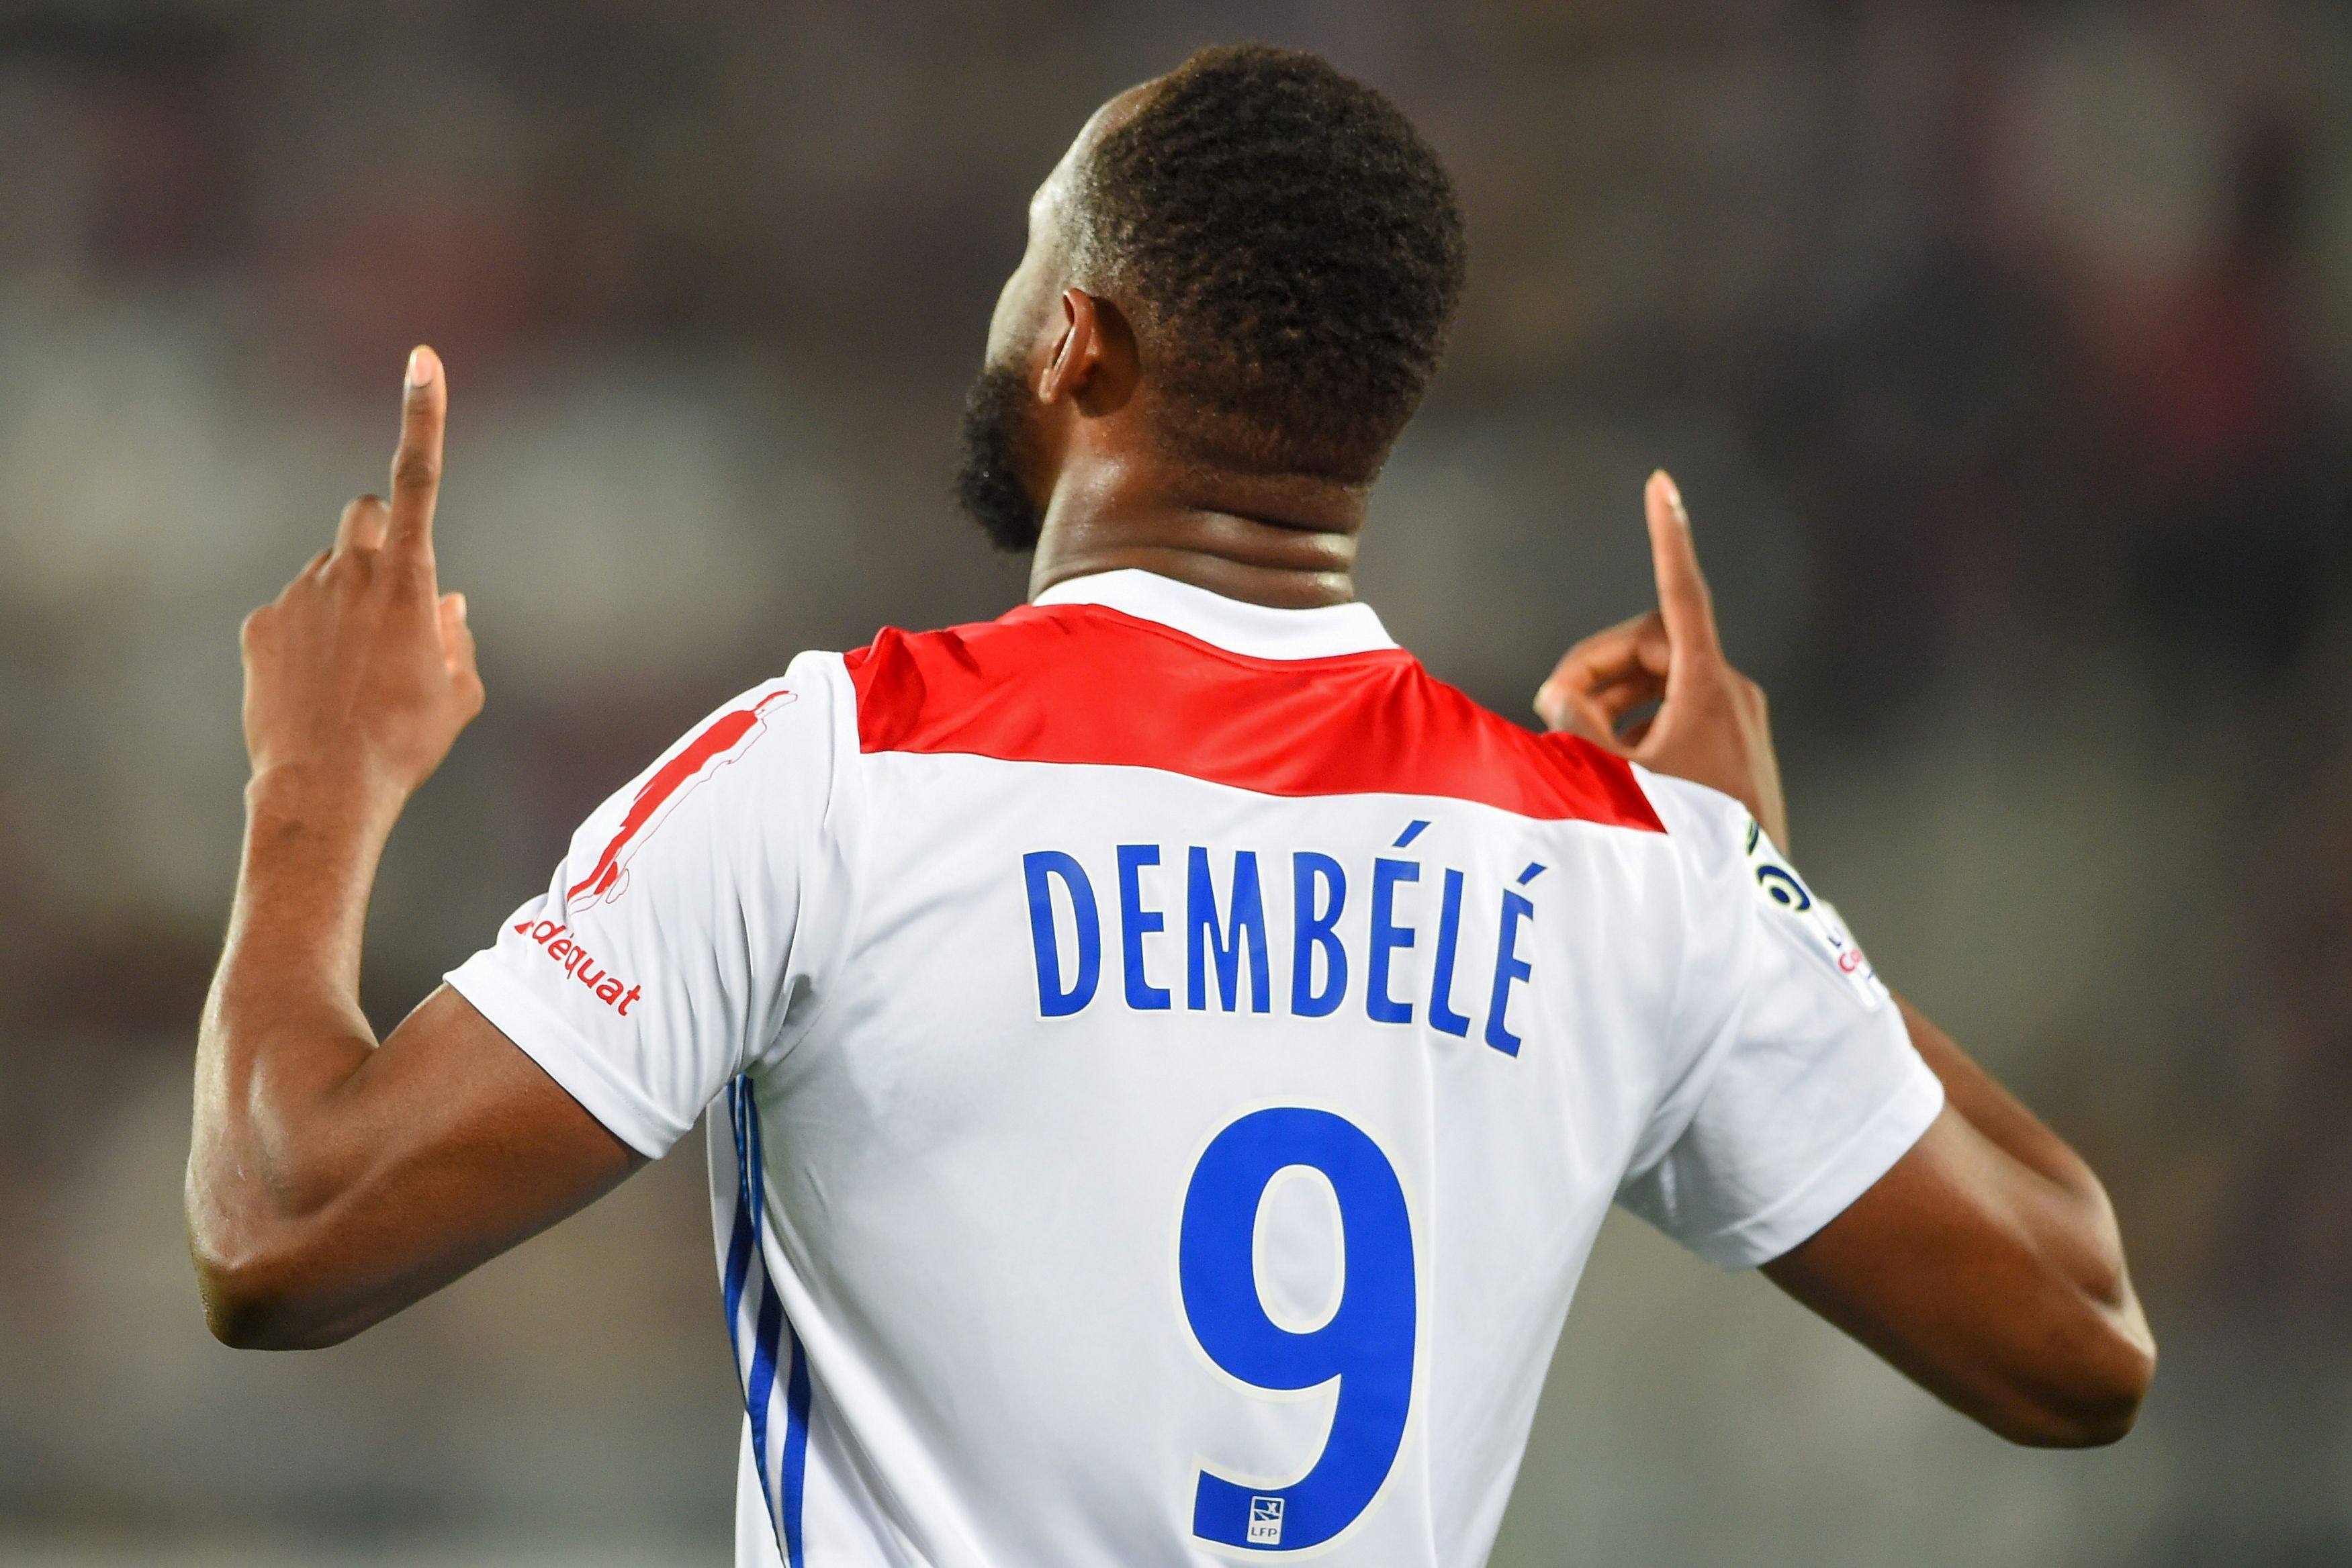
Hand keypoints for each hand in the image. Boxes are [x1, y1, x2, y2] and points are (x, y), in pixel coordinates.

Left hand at [240, 346, 482, 819]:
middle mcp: (351, 571)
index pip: (421, 479)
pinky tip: (315, 691)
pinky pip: (293, 611)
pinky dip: (307, 638)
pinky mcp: (262, 625)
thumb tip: (448, 604)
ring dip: (345, 600)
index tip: (423, 358)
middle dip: (381, 535)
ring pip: (330, 570)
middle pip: (365, 514)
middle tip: (391, 593)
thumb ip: (458, 635)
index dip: (424, 415)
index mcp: (411, 581)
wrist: (326, 790)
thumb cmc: (408, 742)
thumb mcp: (459, 693)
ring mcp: (300, 595)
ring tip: (353, 674)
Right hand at [1534, 470, 1787, 848]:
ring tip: (1572, 739)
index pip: (1681, 596)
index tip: (1659, 485)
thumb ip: (1577, 726)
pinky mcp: (1735, 746)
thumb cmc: (1677, 847)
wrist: (1741, 913)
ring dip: (1611, 696)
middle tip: (1549, 704)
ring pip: (1660, 678)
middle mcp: (1731, 693)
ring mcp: (1737, 720)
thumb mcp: (1610, 781)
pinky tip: (1608, 758)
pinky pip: (1676, 708)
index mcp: (1708, 690)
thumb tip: (1559, 694)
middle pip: (1651, 644)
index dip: (1667, 537)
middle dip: (1596, 665)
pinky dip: (1637, 718)